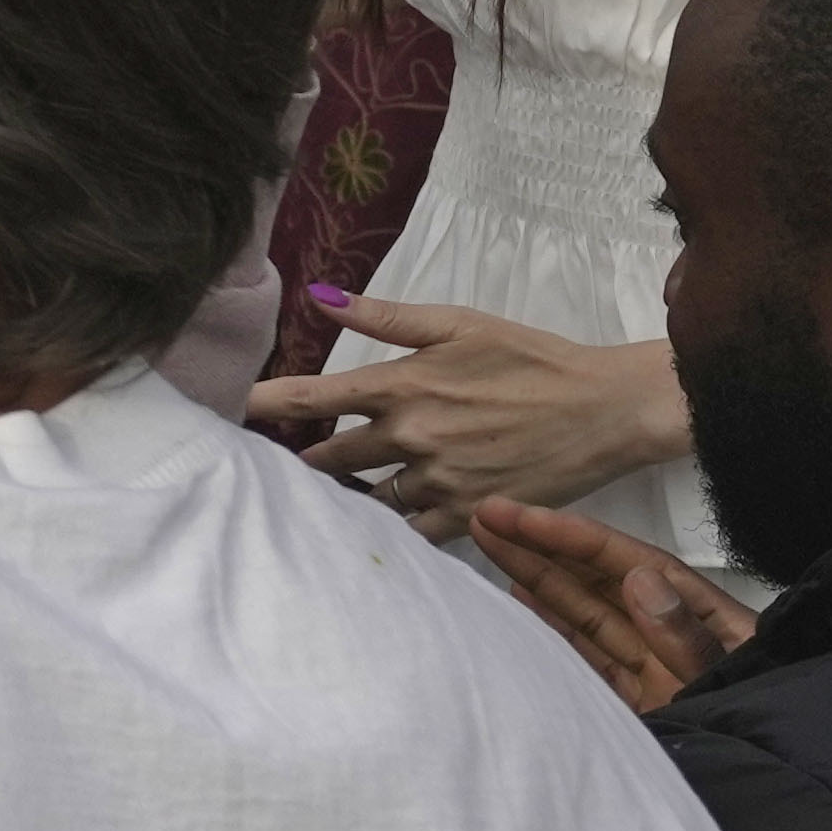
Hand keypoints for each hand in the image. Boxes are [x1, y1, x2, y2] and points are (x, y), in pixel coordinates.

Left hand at [240, 300, 684, 530]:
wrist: (606, 409)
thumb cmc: (532, 358)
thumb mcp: (459, 323)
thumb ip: (385, 317)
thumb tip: (319, 298)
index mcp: (403, 385)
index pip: (312, 398)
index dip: (264, 405)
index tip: (225, 412)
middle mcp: (413, 436)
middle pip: (331, 459)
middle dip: (305, 461)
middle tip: (277, 465)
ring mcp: (442, 481)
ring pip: (371, 500)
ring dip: (347, 499)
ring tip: (324, 499)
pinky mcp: (474, 515)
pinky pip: (416, 532)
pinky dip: (397, 529)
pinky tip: (382, 527)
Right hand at [469, 497, 751, 715]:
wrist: (781, 808)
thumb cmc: (770, 732)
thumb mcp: (733, 682)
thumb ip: (688, 639)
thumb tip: (639, 579)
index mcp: (705, 620)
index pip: (629, 564)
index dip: (571, 537)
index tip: (519, 517)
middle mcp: (673, 636)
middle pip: (600, 581)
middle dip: (544, 546)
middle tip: (488, 516)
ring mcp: (653, 670)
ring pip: (586, 614)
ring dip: (539, 579)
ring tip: (491, 545)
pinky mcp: (638, 704)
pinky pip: (587, 658)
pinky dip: (552, 630)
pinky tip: (523, 607)